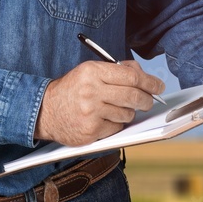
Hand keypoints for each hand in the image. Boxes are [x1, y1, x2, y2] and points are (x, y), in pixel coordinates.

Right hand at [34, 60, 164, 145]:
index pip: (131, 76)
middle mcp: (91, 91)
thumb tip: (142, 73)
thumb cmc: (71, 90)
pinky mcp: (90, 131)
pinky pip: (117, 128)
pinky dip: (116, 124)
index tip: (158, 86)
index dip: (150, 82)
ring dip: (129, 113)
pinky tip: (105, 119)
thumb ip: (115, 70)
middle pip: (133, 96)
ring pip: (127, 114)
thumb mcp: (89, 71)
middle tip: (149, 101)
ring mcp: (90, 113)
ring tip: (117, 109)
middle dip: (147, 100)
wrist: (44, 111)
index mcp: (92, 72)